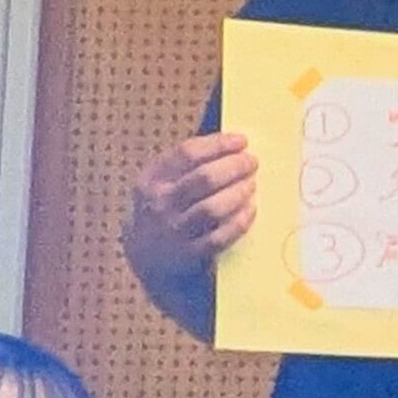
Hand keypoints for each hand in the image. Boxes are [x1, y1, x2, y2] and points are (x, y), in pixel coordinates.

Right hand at [124, 131, 258, 277]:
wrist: (146, 257)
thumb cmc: (165, 208)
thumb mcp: (162, 182)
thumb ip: (187, 163)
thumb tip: (229, 142)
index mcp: (151, 178)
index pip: (187, 153)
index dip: (218, 144)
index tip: (241, 140)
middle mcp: (159, 203)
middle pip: (204, 178)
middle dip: (234, 166)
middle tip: (251, 162)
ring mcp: (174, 230)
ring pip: (213, 208)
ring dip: (239, 192)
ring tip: (251, 184)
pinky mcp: (189, 254)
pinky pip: (221, 236)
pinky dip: (240, 221)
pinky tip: (250, 209)